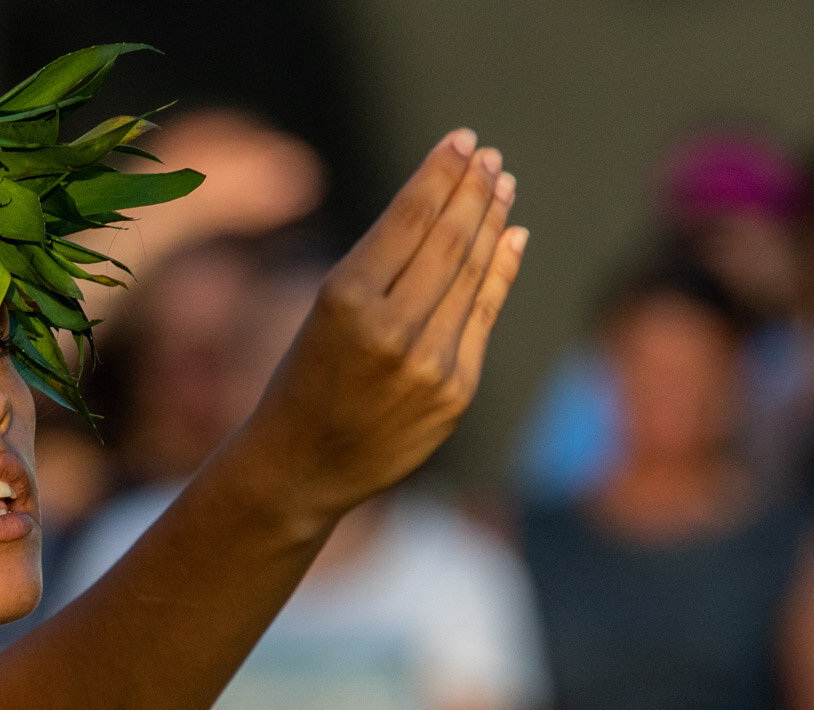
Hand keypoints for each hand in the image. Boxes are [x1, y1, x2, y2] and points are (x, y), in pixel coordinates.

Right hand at [259, 128, 526, 512]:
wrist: (302, 466)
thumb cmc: (304, 379)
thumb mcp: (323, 313)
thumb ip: (382, 269)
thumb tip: (449, 209)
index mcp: (344, 299)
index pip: (409, 219)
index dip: (441, 174)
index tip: (462, 141)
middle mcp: (391, 328)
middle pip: (449, 241)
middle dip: (473, 191)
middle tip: (489, 157)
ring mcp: (430, 363)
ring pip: (473, 275)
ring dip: (492, 223)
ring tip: (501, 186)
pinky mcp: (455, 391)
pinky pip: (483, 317)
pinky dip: (501, 272)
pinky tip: (511, 236)